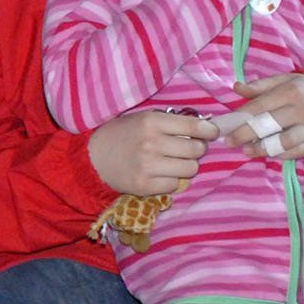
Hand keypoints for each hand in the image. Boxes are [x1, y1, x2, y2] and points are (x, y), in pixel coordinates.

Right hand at [87, 109, 216, 197]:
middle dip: (196, 150)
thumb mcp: (142, 119)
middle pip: (196, 150)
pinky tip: (159, 174)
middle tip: (186, 150)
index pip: (194, 126)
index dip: (209, 131)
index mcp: (151, 121)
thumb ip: (170, 122)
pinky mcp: (144, 185)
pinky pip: (174, 184)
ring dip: (185, 166)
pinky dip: (171, 180)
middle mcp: (151, 142)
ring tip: (173, 163)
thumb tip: (204, 128)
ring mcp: (148, 165)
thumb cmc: (122, 135)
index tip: (211, 133)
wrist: (92, 158)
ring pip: (190, 169)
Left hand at [225, 74, 303, 160]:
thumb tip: (236, 87)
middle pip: (267, 125)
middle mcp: (302, 110)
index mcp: (291, 91)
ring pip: (281, 143)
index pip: (259, 106)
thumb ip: (260, 86)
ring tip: (247, 151)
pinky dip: (279, 155)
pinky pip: (294, 153)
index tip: (226, 126)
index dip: (240, 117)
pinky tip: (268, 153)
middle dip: (244, 135)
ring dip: (261, 149)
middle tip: (230, 142)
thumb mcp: (284, 81)